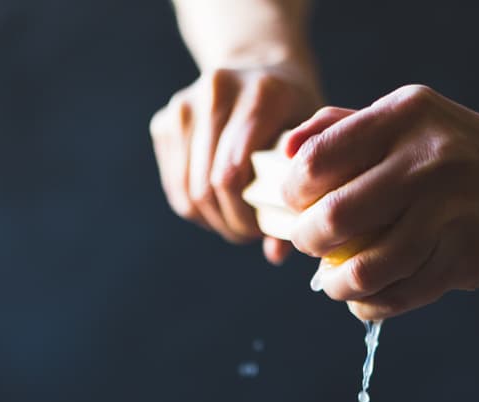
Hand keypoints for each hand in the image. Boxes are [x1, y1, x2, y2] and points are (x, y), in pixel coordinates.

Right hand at [150, 63, 320, 263]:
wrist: (260, 68)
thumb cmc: (297, 117)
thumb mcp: (313, 147)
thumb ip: (299, 196)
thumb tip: (274, 255)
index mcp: (261, 95)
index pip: (233, 174)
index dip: (245, 216)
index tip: (262, 229)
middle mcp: (217, 92)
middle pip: (208, 187)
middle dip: (229, 223)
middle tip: (249, 232)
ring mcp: (184, 105)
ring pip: (188, 192)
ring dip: (213, 220)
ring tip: (236, 221)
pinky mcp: (165, 122)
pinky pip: (176, 188)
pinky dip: (197, 209)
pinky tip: (219, 205)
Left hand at [282, 86, 478, 318]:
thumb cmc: (458, 158)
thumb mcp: (408, 122)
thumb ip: (343, 128)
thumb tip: (285, 152)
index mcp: (403, 117)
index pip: (316, 162)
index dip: (292, 194)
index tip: (298, 206)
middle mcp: (427, 160)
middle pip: (333, 218)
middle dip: (307, 242)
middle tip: (313, 245)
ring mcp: (449, 212)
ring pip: (364, 269)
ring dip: (337, 286)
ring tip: (336, 282)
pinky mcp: (464, 258)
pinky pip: (397, 296)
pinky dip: (369, 306)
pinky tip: (366, 299)